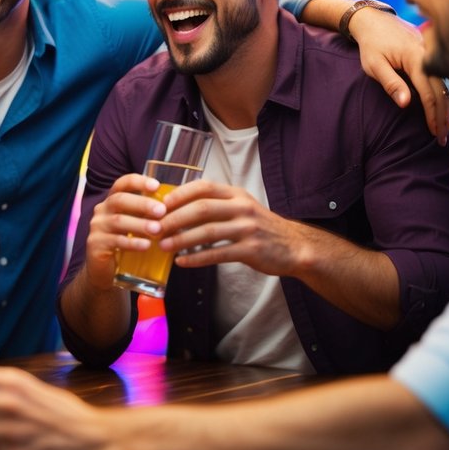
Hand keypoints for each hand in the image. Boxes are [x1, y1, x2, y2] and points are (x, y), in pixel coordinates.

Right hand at [84, 173, 167, 289]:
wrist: (105, 271)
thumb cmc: (127, 244)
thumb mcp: (138, 226)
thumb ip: (151, 217)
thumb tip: (179, 212)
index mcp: (113, 201)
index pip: (122, 184)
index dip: (138, 182)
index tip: (156, 185)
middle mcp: (102, 210)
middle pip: (120, 200)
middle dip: (142, 203)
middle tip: (162, 210)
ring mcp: (97, 227)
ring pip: (118, 221)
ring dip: (140, 224)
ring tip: (157, 230)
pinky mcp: (95, 244)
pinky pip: (115, 241)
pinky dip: (132, 242)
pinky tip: (146, 246)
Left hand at [159, 181, 306, 275]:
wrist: (294, 246)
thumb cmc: (258, 227)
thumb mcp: (240, 207)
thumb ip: (214, 205)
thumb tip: (175, 208)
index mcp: (235, 194)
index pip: (203, 187)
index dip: (179, 194)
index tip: (159, 204)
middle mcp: (242, 207)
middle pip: (202, 208)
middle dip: (174, 218)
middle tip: (154, 228)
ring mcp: (248, 228)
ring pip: (208, 232)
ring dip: (182, 240)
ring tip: (163, 246)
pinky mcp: (251, 250)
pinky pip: (219, 253)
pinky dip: (197, 258)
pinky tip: (182, 262)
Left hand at [345, 7, 448, 143]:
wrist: (374, 20)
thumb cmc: (371, 44)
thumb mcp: (374, 65)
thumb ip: (391, 83)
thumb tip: (406, 104)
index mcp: (417, 58)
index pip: (429, 93)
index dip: (432, 116)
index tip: (434, 134)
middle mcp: (430, 56)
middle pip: (443, 92)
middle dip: (443, 117)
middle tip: (442, 138)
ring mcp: (432, 54)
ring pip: (445, 85)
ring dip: (446, 108)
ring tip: (445, 128)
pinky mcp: (431, 55)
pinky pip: (442, 78)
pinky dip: (444, 95)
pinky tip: (444, 109)